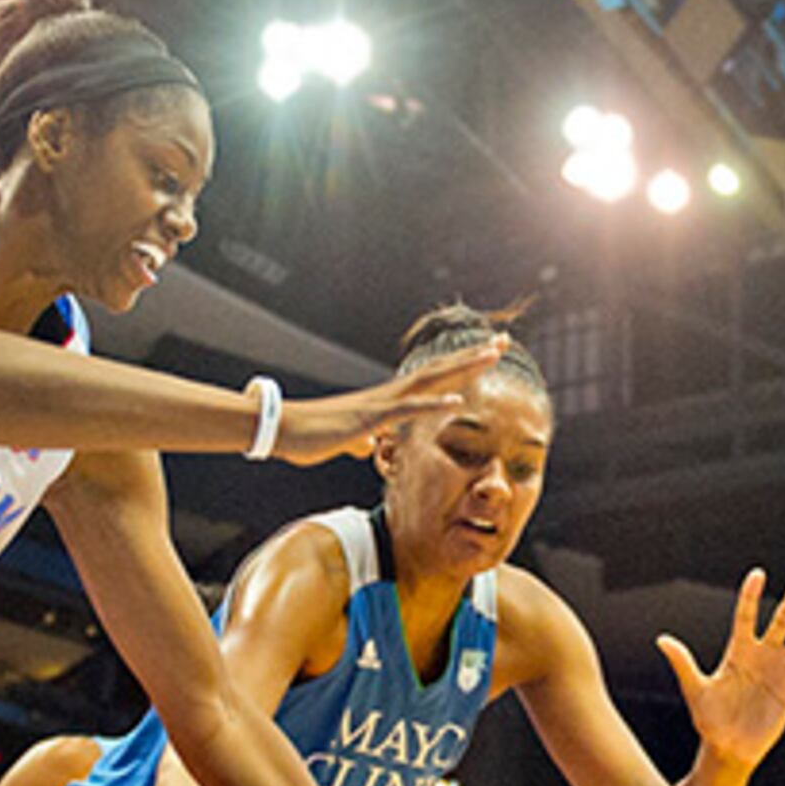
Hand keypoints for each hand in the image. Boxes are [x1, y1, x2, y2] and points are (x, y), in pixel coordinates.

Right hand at [272, 343, 507, 464]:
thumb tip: (368, 443)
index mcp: (386, 401)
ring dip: (463, 368)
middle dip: (473, 357)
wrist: (281, 429)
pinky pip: (407, 410)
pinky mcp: (370, 418)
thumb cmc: (309, 435)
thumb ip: (360, 439)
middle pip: (439, 371)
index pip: (431, 380)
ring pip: (430, 381)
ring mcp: (381, 403)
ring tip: (492, 356)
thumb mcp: (344, 440)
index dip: (460, 368)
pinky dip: (434, 405)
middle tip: (503, 341)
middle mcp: (388, 394)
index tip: (486, 356)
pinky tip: (458, 402)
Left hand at [661, 568, 784, 767]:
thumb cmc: (708, 719)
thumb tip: (662, 639)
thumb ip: (683, 663)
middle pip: (784, 619)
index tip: (758, 573)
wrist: (728, 748)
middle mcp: (763, 655)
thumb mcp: (695, 690)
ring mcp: (781, 671)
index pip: (746, 617)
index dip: (751, 596)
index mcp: (739, 651)